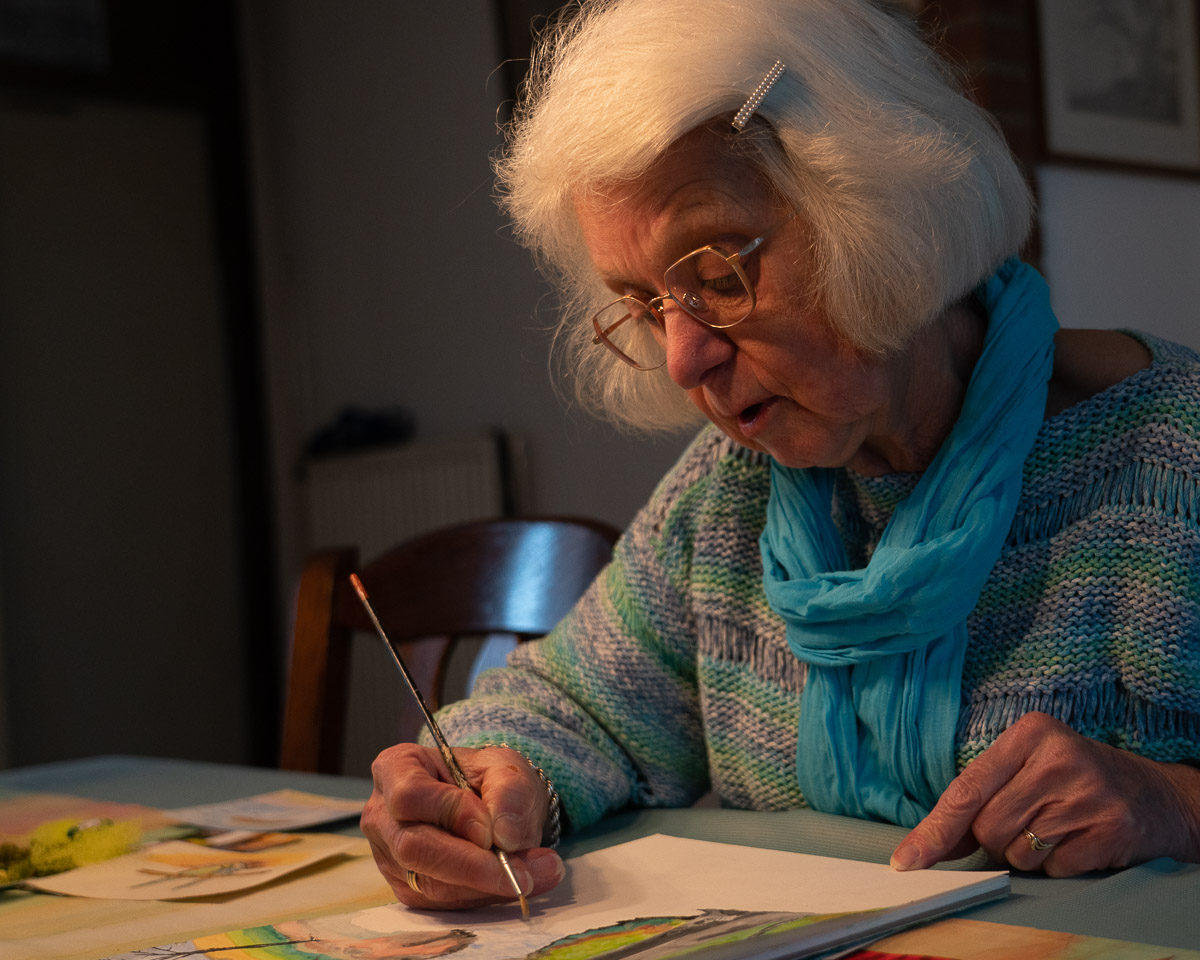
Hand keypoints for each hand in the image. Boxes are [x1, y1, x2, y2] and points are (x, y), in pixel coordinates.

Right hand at [361, 742, 564, 908]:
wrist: (492, 803)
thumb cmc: (488, 777)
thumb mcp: (506, 767)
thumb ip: (509, 792)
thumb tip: (504, 837)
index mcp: (396, 768)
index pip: (410, 795)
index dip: (449, 813)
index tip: (490, 830)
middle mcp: (383, 815)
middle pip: (413, 847)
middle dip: (471, 865)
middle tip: (522, 872)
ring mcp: (390, 856)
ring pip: (429, 883)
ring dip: (485, 885)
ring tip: (534, 875)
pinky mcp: (407, 888)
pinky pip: (442, 903)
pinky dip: (483, 896)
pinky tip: (514, 882)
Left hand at [891, 711, 1199, 876]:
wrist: (1156, 796)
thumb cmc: (1074, 780)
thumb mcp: (1027, 769)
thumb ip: (977, 802)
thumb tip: (926, 848)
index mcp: (1030, 733)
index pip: (967, 789)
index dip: (935, 830)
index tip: (908, 860)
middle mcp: (1059, 759)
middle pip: (988, 827)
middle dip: (995, 839)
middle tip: (1026, 822)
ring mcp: (1088, 794)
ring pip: (1018, 852)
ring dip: (1027, 854)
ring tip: (1056, 828)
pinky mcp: (1112, 830)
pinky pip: (1055, 869)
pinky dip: (1059, 866)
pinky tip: (1079, 842)